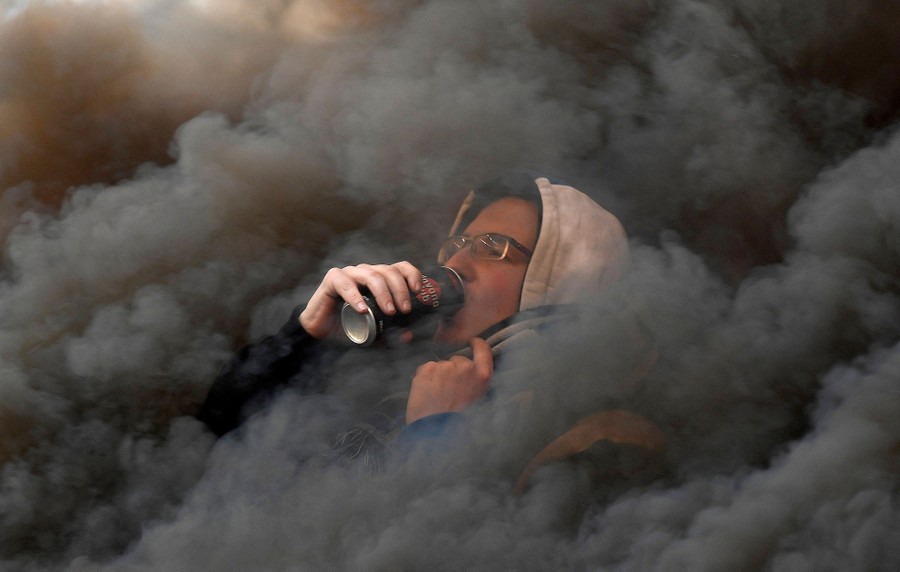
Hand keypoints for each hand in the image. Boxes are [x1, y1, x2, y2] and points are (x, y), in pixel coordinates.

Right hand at [299, 262, 422, 338]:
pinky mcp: (333, 279)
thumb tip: (408, 335)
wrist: (322, 333)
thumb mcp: (375, 332)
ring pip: (371, 275)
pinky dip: (355, 296)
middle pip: (388, 271)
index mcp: (379, 279)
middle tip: (404, 310)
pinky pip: (346, 284)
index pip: (399, 268)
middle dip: (400, 290)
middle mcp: (366, 272)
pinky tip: (362, 310)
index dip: (412, 275)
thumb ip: (391, 333)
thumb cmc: (349, 327)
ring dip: (383, 293)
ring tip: (389, 311)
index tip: (418, 292)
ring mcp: (350, 274)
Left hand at [406, 338, 492, 423]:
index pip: (483, 350)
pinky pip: (425, 369)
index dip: (477, 345)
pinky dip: (424, 378)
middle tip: (447, 390)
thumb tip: (470, 373)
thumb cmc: (458, 423)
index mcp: (482, 377)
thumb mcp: (477, 403)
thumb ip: (476, 384)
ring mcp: (445, 367)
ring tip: (435, 396)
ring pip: (440, 365)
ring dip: (437, 376)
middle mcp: (465, 368)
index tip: (472, 343)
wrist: (435, 433)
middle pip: (457, 359)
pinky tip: (425, 394)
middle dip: (452, 370)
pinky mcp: (427, 369)